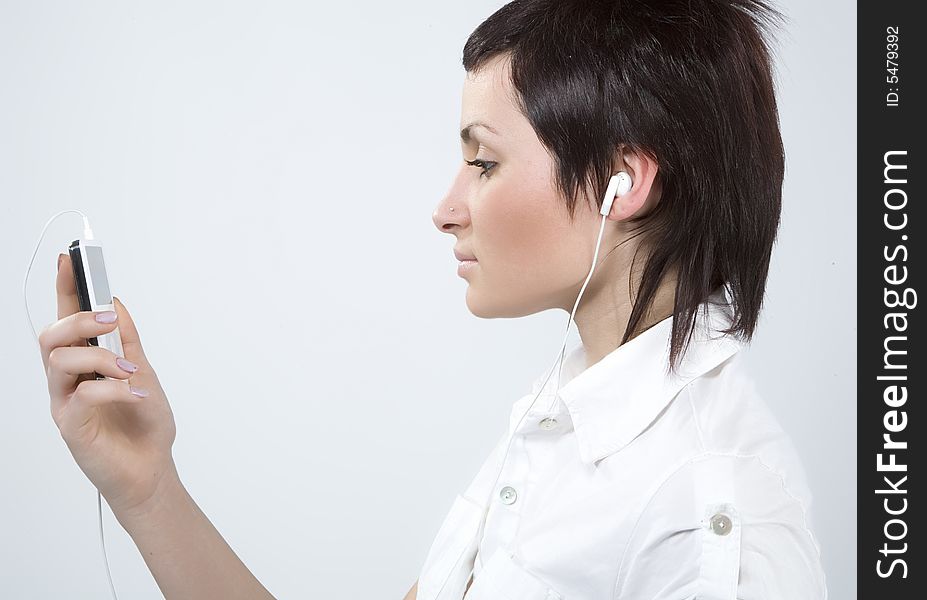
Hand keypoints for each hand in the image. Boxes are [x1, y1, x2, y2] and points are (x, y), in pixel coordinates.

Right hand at [39, 253, 178, 517]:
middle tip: (112, 321)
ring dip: (100, 357)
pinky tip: (135, 395)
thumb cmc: (144, 425)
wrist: (152, 469)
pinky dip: (113, 388)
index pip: (67, 319)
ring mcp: (65, 401)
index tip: (69, 259)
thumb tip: (116, 301)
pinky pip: (82, 393)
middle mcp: (67, 379)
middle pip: (51, 335)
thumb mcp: (143, 372)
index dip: (65, 288)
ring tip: (129, 372)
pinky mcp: (70, 424)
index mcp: (85, 363)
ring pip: (59, 359)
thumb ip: (127, 341)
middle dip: (80, 318)